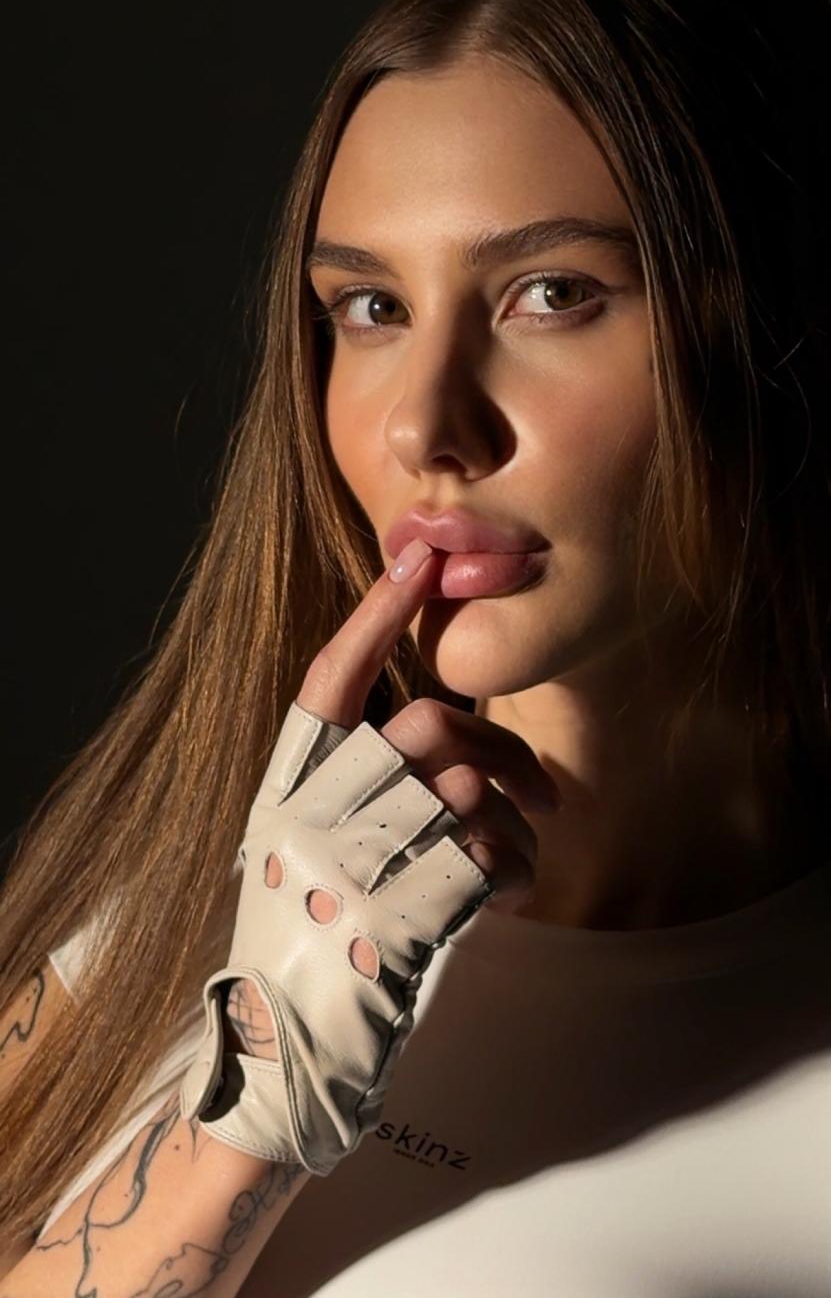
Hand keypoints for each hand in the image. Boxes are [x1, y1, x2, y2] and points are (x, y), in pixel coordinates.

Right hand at [224, 539, 560, 1061]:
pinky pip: (493, 857)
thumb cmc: (313, 940)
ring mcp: (354, 864)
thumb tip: (456, 735)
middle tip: (537, 785)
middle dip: (501, 746)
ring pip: (472, 786)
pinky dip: (518, 870)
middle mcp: (312, 816)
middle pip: (430, 727)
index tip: (419, 562)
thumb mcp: (309, 851)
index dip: (374, 616)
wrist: (285, 1048)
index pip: (328, 680)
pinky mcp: (402, 917)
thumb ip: (362, 789)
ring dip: (515, 819)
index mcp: (285, 790)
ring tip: (518, 852)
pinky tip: (509, 896)